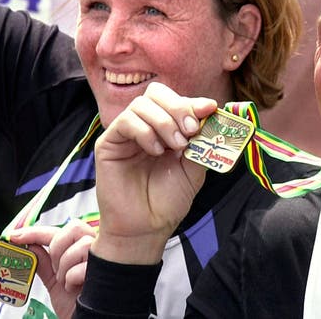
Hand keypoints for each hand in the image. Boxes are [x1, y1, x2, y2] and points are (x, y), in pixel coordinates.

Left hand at [9, 219, 95, 318]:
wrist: (83, 318)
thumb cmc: (73, 301)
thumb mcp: (53, 280)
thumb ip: (43, 262)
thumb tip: (30, 245)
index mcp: (81, 247)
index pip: (59, 230)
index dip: (36, 231)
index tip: (15, 236)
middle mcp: (95, 247)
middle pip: (74, 228)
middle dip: (57, 248)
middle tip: (54, 268)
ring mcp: (102, 257)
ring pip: (81, 245)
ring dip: (65, 267)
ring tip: (66, 281)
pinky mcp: (105, 271)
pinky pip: (81, 267)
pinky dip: (71, 279)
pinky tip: (74, 287)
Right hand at [92, 82, 216, 264]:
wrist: (147, 228)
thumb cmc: (169, 200)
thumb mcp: (194, 167)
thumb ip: (201, 140)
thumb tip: (211, 112)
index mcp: (167, 128)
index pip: (176, 100)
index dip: (193, 101)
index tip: (209, 108)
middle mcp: (146, 126)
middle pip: (156, 93)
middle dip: (178, 106)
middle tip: (190, 130)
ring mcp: (126, 134)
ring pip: (141, 104)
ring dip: (164, 121)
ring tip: (175, 146)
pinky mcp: (109, 143)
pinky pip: (126, 121)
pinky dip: (145, 131)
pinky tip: (155, 151)